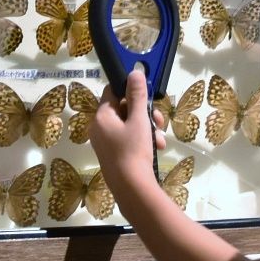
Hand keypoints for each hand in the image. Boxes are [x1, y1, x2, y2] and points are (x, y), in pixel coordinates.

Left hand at [88, 68, 165, 194]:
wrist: (132, 188)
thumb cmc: (133, 150)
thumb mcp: (139, 120)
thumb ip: (137, 95)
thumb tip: (134, 72)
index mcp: (102, 116)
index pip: (112, 91)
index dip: (130, 90)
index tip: (146, 96)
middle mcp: (99, 128)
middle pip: (123, 109)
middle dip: (144, 113)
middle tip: (158, 120)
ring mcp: (105, 143)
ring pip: (128, 126)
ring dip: (147, 128)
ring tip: (160, 139)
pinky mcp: (112, 155)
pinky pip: (127, 139)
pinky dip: (142, 140)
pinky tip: (156, 148)